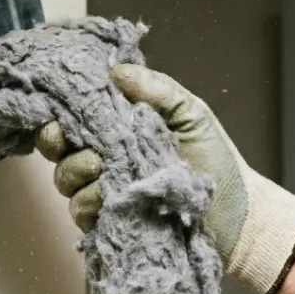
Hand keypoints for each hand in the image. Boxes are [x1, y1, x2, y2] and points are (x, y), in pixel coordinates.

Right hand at [35, 64, 294, 293]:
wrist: (237, 211)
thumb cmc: (215, 158)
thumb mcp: (190, 113)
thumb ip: (157, 89)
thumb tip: (117, 70)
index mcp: (116, 130)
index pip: (72, 120)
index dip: (57, 118)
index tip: (59, 118)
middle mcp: (103, 160)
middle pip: (58, 152)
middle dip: (60, 146)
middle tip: (90, 149)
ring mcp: (104, 193)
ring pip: (66, 182)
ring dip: (78, 175)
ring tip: (105, 172)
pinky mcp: (110, 223)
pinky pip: (81, 213)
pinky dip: (90, 205)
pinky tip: (111, 199)